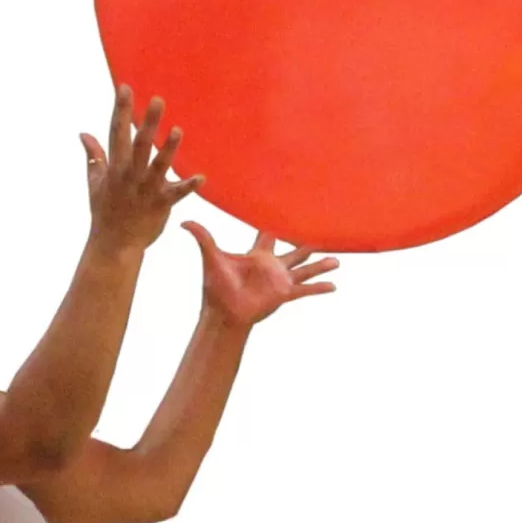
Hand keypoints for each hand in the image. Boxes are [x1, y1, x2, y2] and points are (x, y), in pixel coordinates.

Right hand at [80, 86, 205, 248]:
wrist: (114, 243)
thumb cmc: (105, 211)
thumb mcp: (94, 181)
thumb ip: (93, 155)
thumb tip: (83, 133)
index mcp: (114, 167)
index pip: (116, 132)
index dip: (120, 109)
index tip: (125, 88)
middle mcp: (130, 175)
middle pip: (139, 144)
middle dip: (148, 122)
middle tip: (158, 100)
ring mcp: (146, 190)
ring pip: (159, 165)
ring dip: (169, 148)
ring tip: (178, 130)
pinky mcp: (160, 205)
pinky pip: (177, 194)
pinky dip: (188, 186)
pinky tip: (201, 177)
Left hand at [184, 222, 338, 329]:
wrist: (223, 312)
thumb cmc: (216, 286)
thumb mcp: (212, 257)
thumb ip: (203, 238)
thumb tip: (184, 222)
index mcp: (257, 255)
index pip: (269, 235)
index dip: (276, 224)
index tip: (287, 211)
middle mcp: (272, 267)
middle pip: (294, 252)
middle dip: (306, 245)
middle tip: (320, 234)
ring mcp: (280, 281)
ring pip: (305, 270)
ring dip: (321, 266)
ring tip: (337, 261)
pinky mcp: (284, 294)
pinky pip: (305, 290)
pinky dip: (319, 288)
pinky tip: (333, 286)